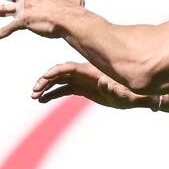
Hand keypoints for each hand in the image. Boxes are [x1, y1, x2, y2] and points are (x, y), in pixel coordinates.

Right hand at [32, 61, 149, 108]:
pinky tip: (43, 100)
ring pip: (60, 81)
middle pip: (61, 74)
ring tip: (35, 97)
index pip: (69, 68)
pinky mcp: (82, 88)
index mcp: (91, 72)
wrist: (134, 97)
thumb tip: (103, 83)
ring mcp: (82, 80)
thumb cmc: (130, 95)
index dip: (56, 72)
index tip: (45, 78)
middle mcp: (84, 74)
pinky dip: (53, 94)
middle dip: (46, 81)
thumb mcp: (122, 94)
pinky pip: (64, 89)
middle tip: (34, 92)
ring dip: (47, 87)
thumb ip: (112, 89)